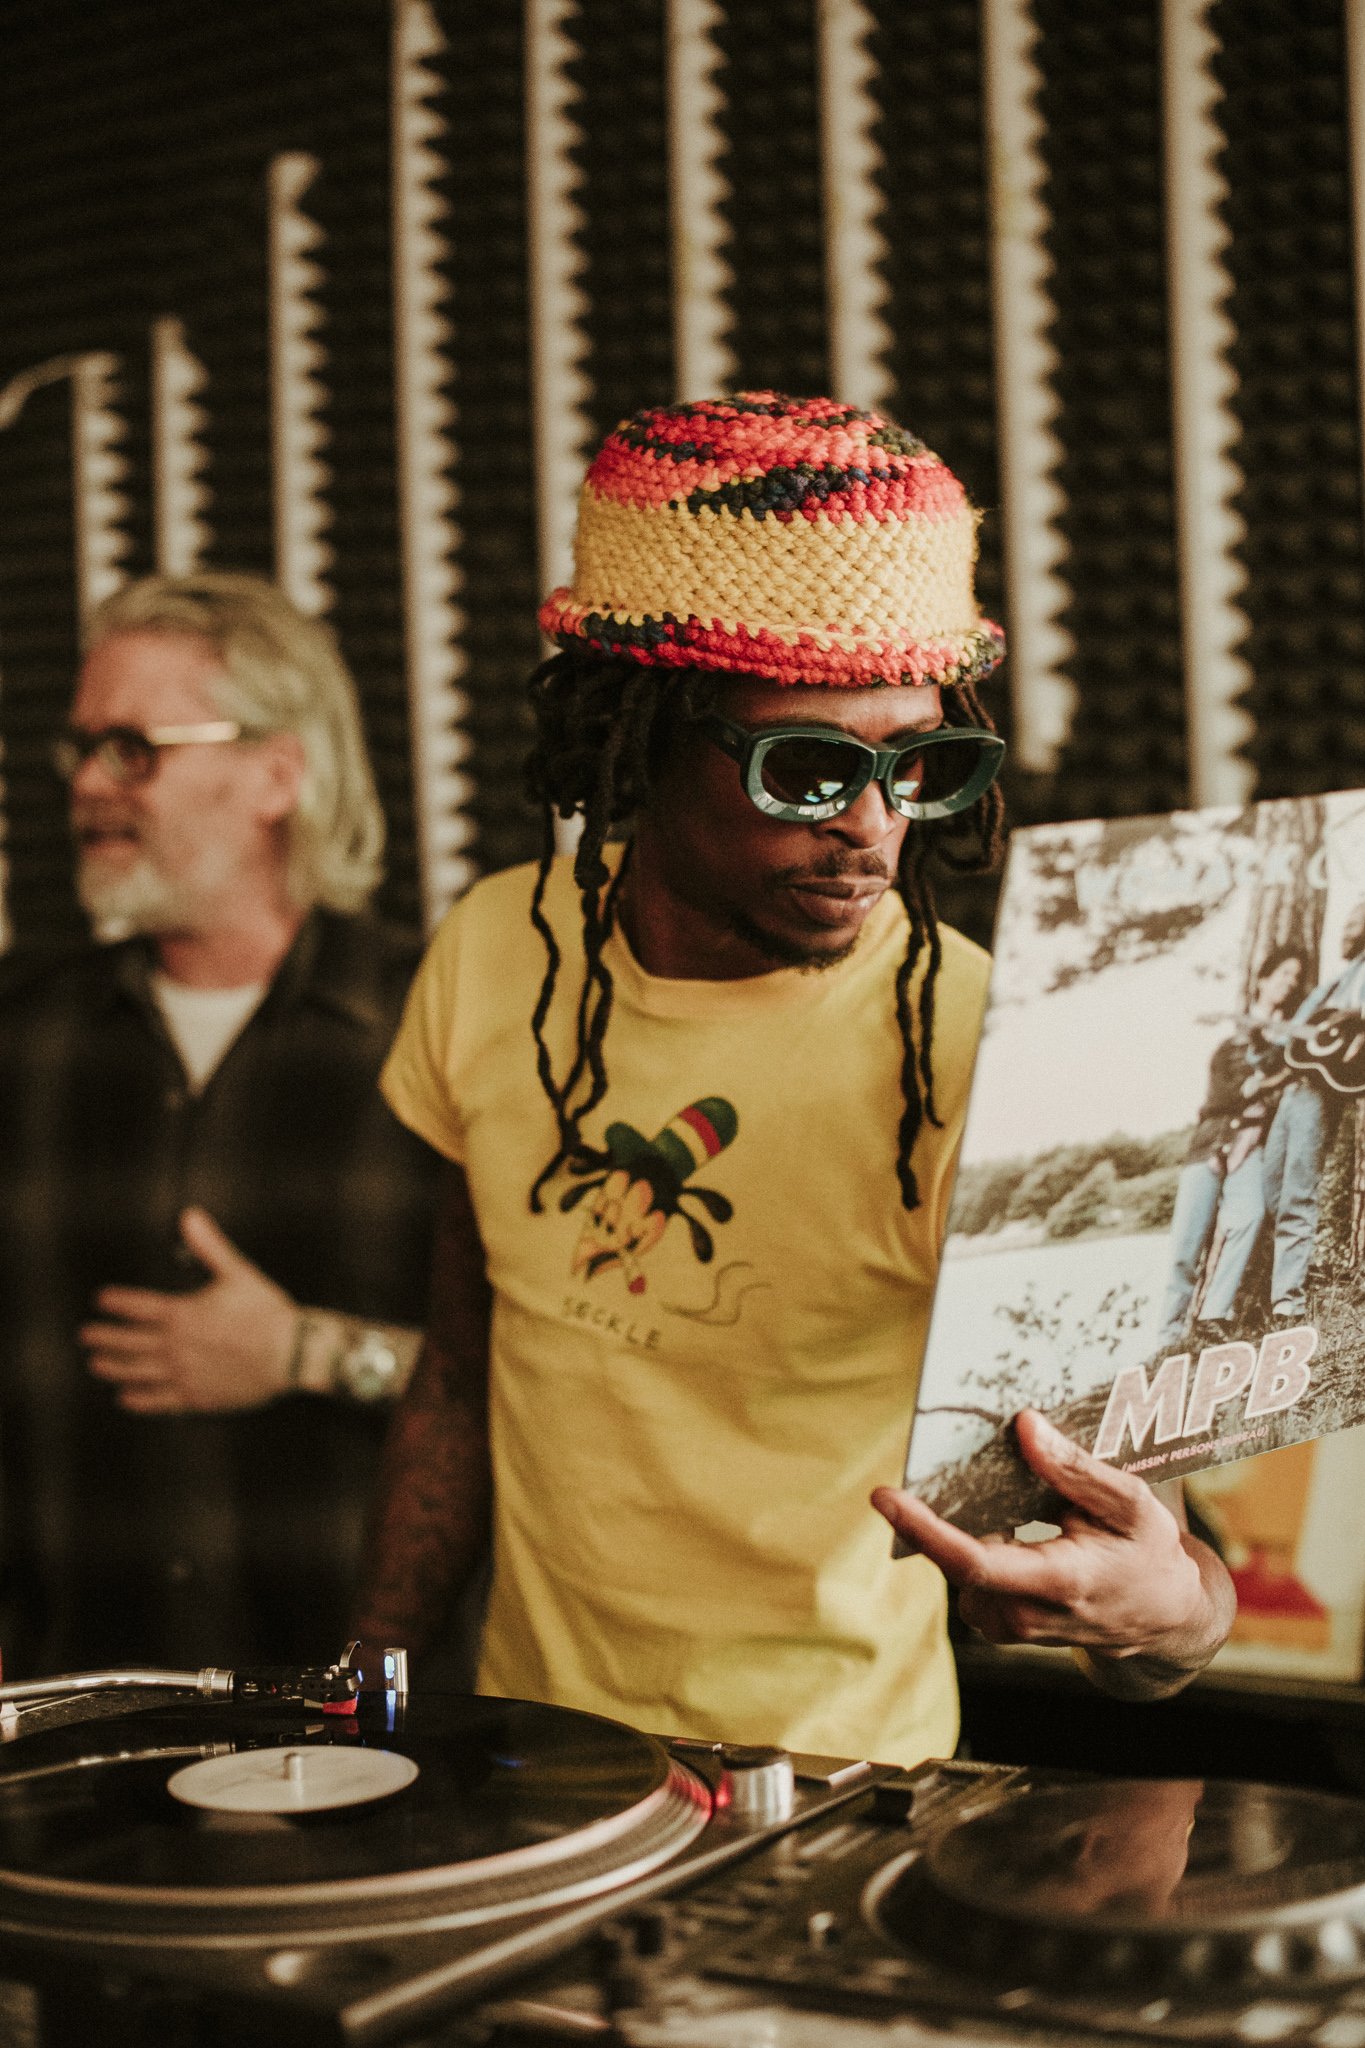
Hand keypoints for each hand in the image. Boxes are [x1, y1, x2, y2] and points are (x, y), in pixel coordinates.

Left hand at [82, 1207, 297, 1413]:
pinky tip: (126, 1398)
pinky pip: (160, 1401)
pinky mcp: (197, 1397)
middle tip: (86, 1335)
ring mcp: (185, 1374)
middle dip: (105, 1336)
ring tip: (96, 1365)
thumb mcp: (237, 1273)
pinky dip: (140, 1400)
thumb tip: (189, 1215)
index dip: (117, 1302)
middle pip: (129, 1341)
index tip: (102, 1300)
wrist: (291, 1355)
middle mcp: (177, 1346)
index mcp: (183, 1314)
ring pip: (138, 1372)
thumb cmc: (266, 1312)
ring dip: (114, 1367)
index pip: (138, 1306)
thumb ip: (209, 1246)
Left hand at [872, 1410, 1234, 1685]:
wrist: (1165, 1617)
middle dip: (932, 1518)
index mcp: (1061, 1582)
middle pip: (954, 1564)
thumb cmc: (1149, 1553)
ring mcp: (1014, 1626)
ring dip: (961, 1531)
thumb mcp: (1131, 1504)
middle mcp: (1028, 1614)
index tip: (885, 1496)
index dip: (924, 1530)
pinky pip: (969, 1579)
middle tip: (933, 1469)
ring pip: (958, 1571)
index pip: (975, 1564)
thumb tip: (1025, 1426)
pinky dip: (971, 1547)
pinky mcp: (1005, 1625)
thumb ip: (1076, 1469)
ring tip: (990, 1498)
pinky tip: (997, 1522)